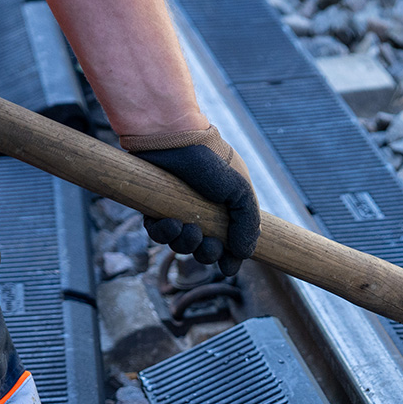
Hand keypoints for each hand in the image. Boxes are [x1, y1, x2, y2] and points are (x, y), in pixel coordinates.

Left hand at [121, 125, 259, 276]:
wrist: (176, 136)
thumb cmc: (212, 160)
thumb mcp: (241, 193)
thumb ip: (247, 225)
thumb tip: (244, 255)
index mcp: (224, 211)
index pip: (228, 245)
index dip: (228, 260)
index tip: (229, 267)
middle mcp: (201, 214)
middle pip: (203, 251)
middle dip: (207, 254)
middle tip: (210, 245)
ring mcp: (177, 212)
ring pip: (180, 245)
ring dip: (186, 245)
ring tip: (191, 231)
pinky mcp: (154, 209)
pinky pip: (157, 234)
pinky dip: (165, 234)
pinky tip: (173, 223)